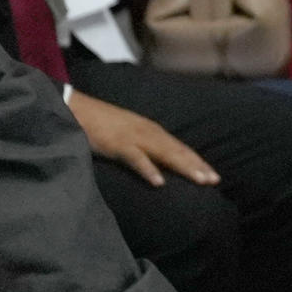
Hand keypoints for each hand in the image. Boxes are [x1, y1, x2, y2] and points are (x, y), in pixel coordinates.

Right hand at [69, 89, 218, 186]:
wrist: (76, 108)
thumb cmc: (101, 124)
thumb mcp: (128, 135)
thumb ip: (144, 147)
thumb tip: (160, 164)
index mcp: (151, 131)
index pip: (180, 148)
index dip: (197, 161)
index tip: (214, 176)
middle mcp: (148, 132)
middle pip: (177, 151)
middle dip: (198, 165)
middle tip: (216, 180)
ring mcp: (133, 137)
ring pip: (164, 153)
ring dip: (184, 167)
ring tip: (200, 180)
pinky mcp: (117, 143)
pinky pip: (135, 158)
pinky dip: (148, 169)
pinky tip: (159, 183)